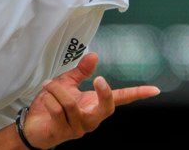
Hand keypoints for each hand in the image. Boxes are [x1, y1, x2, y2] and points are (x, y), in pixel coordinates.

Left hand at [22, 52, 159, 148]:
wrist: (33, 126)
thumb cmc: (52, 105)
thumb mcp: (68, 83)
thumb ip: (82, 71)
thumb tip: (94, 55)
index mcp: (95, 105)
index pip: (121, 99)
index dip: (138, 94)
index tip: (155, 90)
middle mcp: (91, 119)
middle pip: (107, 109)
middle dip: (104, 94)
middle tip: (99, 79)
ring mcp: (78, 128)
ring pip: (72, 104)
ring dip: (57, 90)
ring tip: (47, 84)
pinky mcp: (62, 133)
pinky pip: (58, 110)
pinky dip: (49, 97)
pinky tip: (44, 96)